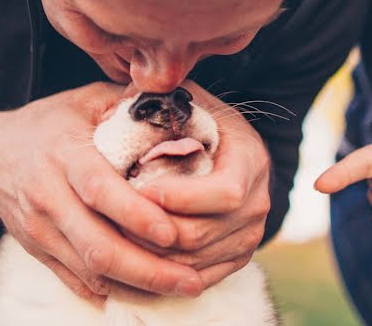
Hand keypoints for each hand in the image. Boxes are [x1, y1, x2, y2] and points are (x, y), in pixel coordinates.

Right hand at [0, 82, 203, 301]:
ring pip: (90, 270)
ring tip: (182, 287)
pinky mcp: (38, 251)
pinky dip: (112, 291)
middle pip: (97, 245)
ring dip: (138, 286)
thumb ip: (128, 105)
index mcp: (63, 154)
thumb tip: (177, 107)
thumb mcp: (85, 101)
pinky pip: (76, 281)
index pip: (99, 190)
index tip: (172, 232)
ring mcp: (40, 229)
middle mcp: (48, 196)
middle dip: (148, 269)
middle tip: (192, 280)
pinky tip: (147, 291)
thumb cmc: (47, 124)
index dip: (135, 214)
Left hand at [134, 81, 271, 289]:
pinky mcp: (236, 257)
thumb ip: (162, 96)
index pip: (224, 193)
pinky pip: (198, 278)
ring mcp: (249, 234)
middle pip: (205, 234)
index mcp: (251, 159)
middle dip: (156, 230)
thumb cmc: (194, 118)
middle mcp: (258, 201)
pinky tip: (130, 259)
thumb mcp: (184, 98)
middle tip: (113, 220)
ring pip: (195, 262)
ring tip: (114, 239)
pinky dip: (163, 274)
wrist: (221, 148)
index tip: (141, 187)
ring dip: (152, 256)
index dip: (182, 197)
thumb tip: (130, 94)